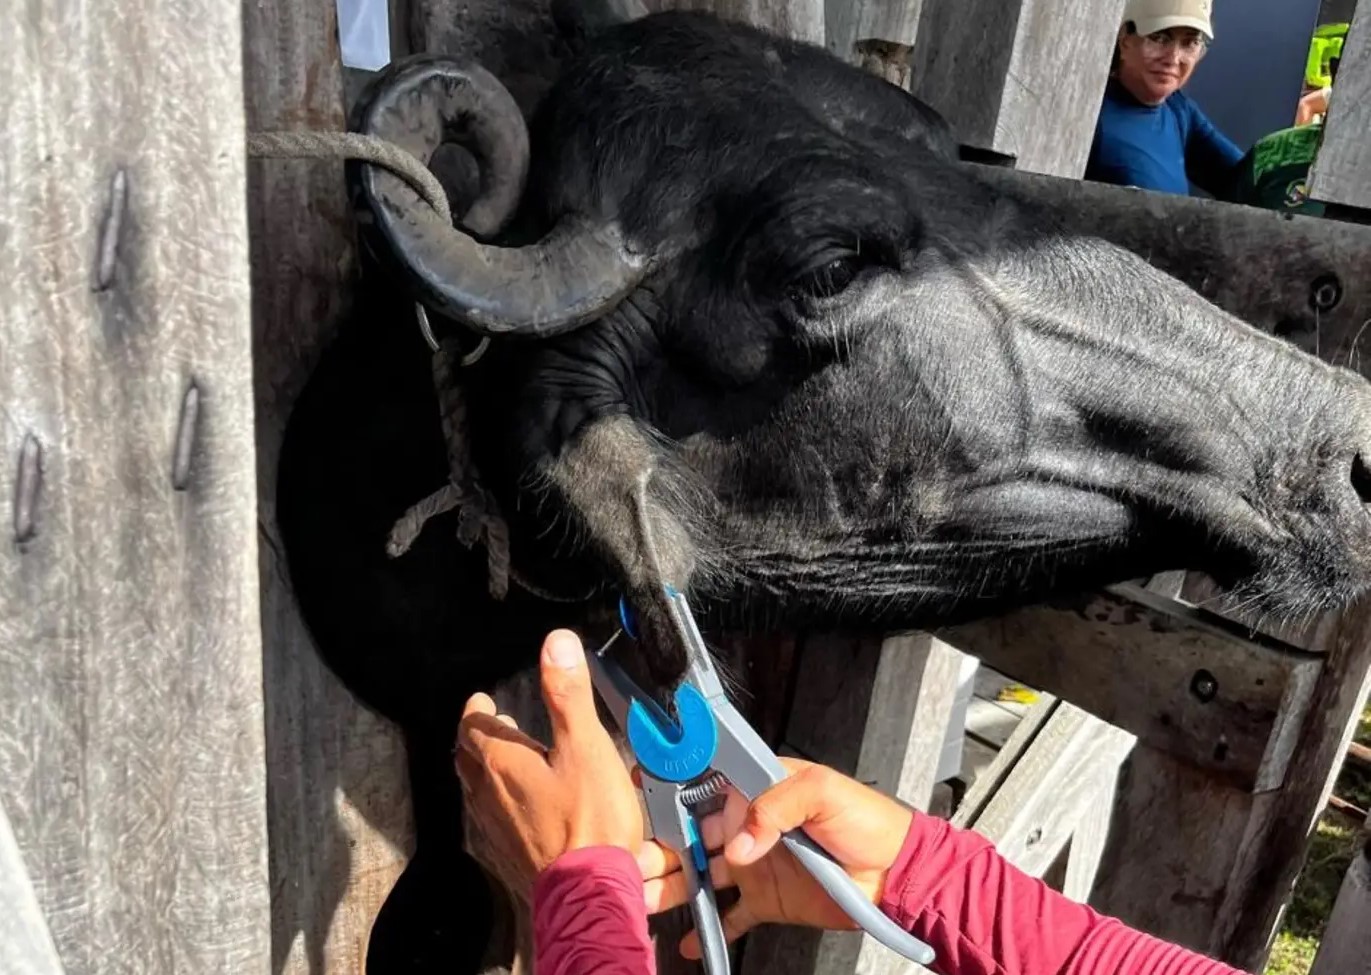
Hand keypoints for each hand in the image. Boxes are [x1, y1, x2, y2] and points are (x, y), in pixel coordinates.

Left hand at [456, 629, 643, 901]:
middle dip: (476, 738)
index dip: (476, 710)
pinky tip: (519, 809)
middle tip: (491, 726)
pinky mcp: (508, 856)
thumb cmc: (589, 821)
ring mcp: (496, 829)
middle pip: (468, 759)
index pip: (473, 727)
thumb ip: (568, 694)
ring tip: (503, 762)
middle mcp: (489, 795)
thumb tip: (556, 643)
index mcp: (502, 763)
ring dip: (485, 771)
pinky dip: (499, 803)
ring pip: (477, 791)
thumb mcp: (586, 745)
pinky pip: (492, 820)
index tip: (481, 701)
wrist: (588, 894)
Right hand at [637, 758, 913, 958]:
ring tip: (645, 901)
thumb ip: (775, 806)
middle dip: (660, 849)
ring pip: (703, 875)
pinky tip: (688, 941)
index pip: (705, 787)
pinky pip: (731, 914)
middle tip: (632, 864)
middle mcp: (749, 825)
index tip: (640, 801)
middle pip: (693, 835)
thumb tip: (738, 844)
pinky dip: (709, 928)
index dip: (671, 793)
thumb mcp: (822, 793)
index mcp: (758, 790)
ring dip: (675, 888)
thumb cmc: (867, 820)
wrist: (897, 874)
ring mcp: (756, 864)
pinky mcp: (767, 900)